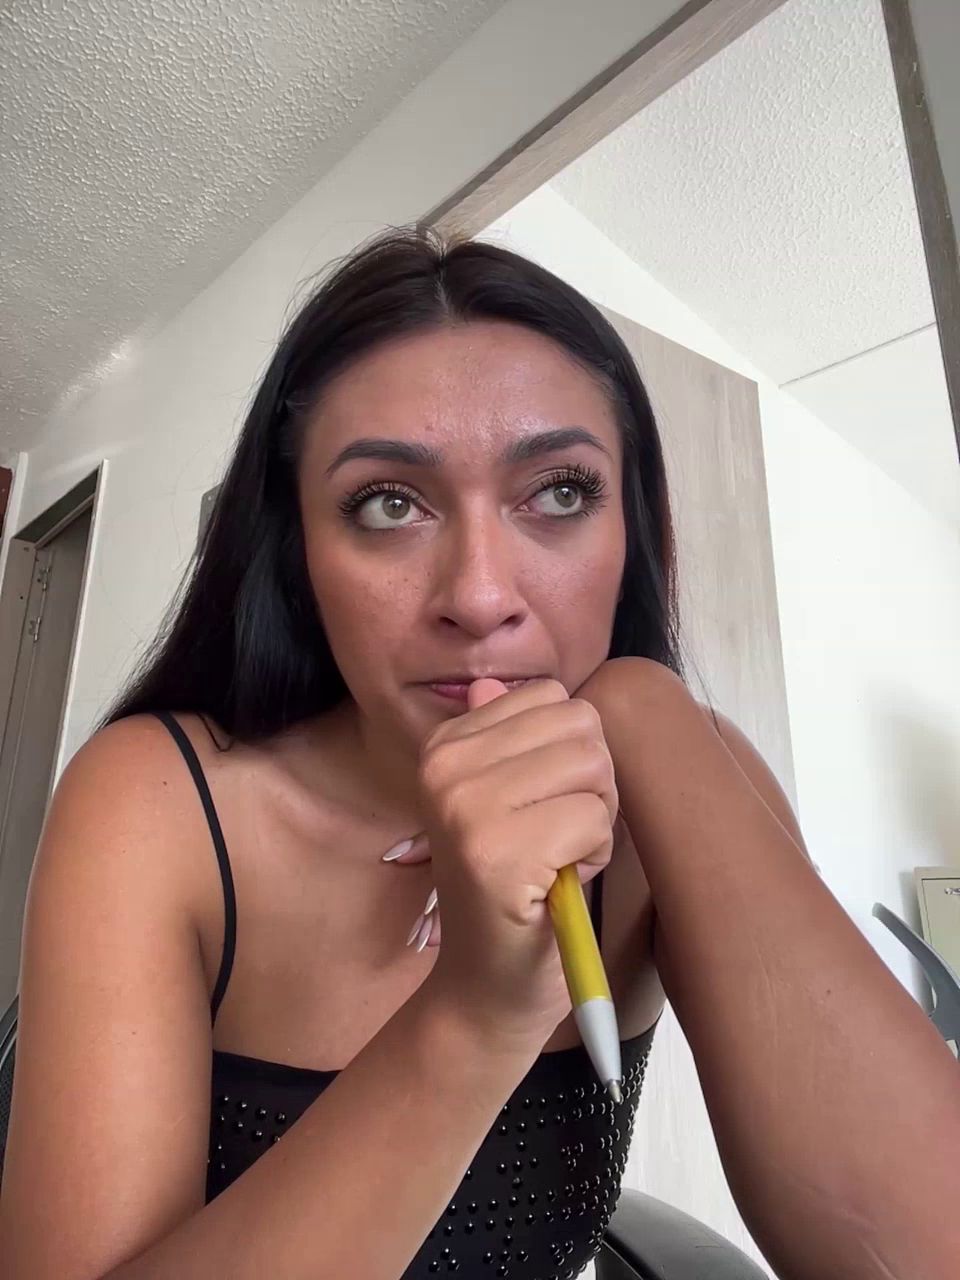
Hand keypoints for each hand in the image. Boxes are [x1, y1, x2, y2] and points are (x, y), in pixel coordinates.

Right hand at [410, 677, 617, 1053]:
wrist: (487, 987)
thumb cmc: (511, 891)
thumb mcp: (500, 803)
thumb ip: (502, 739)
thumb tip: (490, 683)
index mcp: (445, 745)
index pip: (554, 698)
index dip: (569, 755)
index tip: (538, 807)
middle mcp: (445, 767)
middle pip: (582, 727)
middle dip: (591, 784)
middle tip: (554, 837)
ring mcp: (465, 807)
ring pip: (594, 767)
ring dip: (594, 818)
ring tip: (555, 858)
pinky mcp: (496, 852)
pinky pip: (595, 817)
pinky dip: (593, 855)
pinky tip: (556, 883)